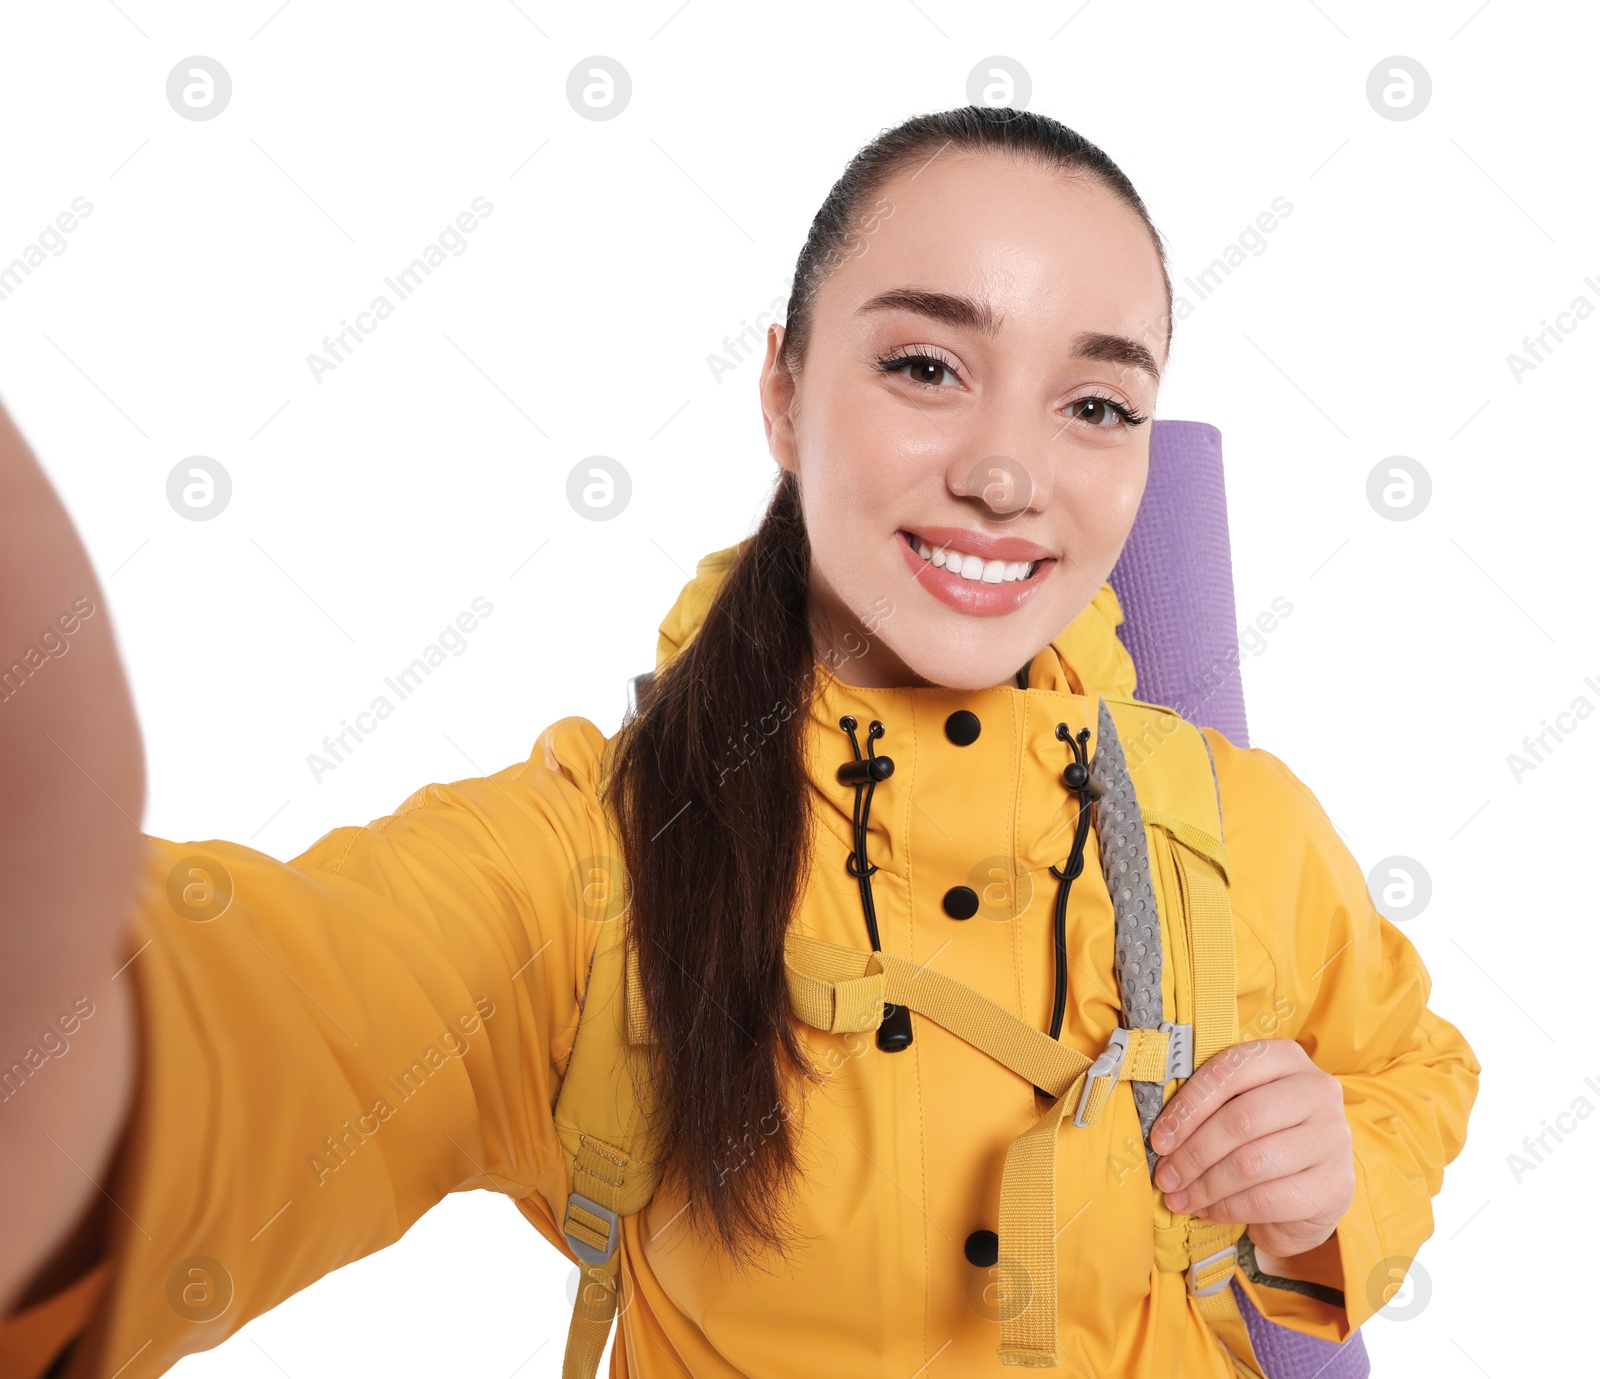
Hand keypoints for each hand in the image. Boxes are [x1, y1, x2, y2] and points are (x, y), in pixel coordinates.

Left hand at [1148, 1038, 1354, 1258]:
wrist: (1311, 1186)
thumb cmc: (1263, 1136)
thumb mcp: (1239, 1104)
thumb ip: (1209, 1104)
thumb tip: (1162, 1135)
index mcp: (1286, 1057)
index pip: (1229, 1071)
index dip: (1188, 1107)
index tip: (1160, 1139)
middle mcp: (1317, 1090)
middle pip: (1241, 1119)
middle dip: (1194, 1153)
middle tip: (1166, 1176)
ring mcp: (1333, 1137)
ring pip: (1252, 1162)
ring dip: (1206, 1185)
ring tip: (1180, 1197)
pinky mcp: (1335, 1185)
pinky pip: (1268, 1199)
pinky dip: (1228, 1208)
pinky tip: (1209, 1210)